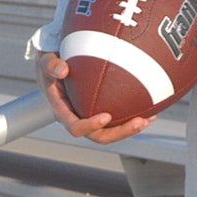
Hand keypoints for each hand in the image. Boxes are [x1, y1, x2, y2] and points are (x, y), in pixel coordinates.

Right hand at [34, 50, 156, 146]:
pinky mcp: (102, 111)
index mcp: (63, 112)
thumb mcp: (45, 61)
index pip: (75, 127)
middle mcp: (78, 119)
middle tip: (139, 122)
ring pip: (112, 130)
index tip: (106, 117)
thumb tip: (62, 69)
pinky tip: (151, 110)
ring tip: (149, 119)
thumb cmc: (51, 63)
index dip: (90, 126)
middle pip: (99, 135)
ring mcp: (91, 117)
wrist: (56, 67)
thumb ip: (51, 65)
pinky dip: (133, 115)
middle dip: (120, 132)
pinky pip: (119, 119)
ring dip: (130, 128)